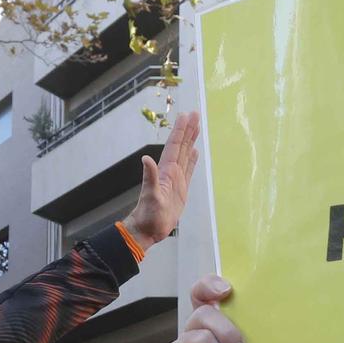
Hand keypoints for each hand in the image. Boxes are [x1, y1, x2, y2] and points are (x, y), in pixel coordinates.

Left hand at [121, 113, 201, 245]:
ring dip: (191, 140)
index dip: (180, 130)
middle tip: (195, 113)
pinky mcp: (181, 188)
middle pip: (181, 146)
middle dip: (188, 130)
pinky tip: (195, 151)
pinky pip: (189, 169)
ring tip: (197, 126)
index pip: (175, 146)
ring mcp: (176, 179)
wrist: (149, 229)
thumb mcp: (150, 196)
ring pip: (186, 155)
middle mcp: (171, 171)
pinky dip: (192, 159)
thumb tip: (146, 158)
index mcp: (166, 170)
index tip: (186, 115)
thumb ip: (149, 177)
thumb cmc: (149, 214)